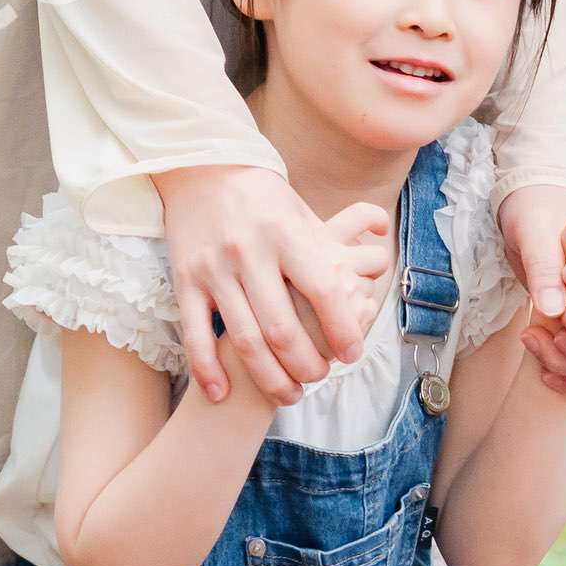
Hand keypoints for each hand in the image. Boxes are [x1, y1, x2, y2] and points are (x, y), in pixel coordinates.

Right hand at [156, 162, 390, 406]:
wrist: (200, 169)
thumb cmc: (262, 196)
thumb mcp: (300, 211)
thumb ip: (335, 242)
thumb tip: (381, 255)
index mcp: (286, 233)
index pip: (323, 290)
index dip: (342, 328)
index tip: (352, 354)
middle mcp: (250, 252)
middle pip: (283, 327)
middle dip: (306, 363)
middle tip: (321, 377)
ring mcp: (214, 269)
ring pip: (243, 339)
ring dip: (268, 378)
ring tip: (288, 395)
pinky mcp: (184, 281)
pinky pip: (195, 335)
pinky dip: (208, 370)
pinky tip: (223, 393)